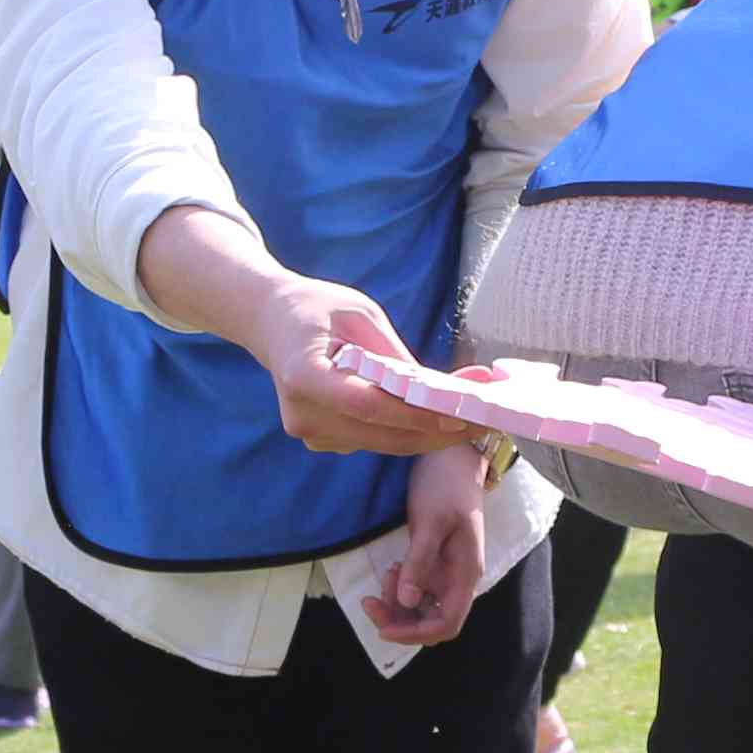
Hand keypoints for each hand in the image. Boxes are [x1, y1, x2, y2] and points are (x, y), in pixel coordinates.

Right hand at [239, 276, 478, 456]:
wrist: (269, 323)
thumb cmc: (316, 308)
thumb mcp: (359, 313)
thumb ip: (393, 354)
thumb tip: (438, 387)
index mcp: (304, 376)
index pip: (368, 406)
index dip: (417, 415)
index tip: (459, 414)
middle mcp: (303, 414)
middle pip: (382, 435)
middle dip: (436, 431)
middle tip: (484, 421)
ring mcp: (310, 433)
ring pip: (383, 444)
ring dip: (428, 433)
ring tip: (470, 417)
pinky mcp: (321, 440)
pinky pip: (373, 440)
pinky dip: (406, 431)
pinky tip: (435, 417)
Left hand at [361, 447, 491, 646]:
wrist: (452, 457)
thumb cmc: (445, 486)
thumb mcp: (430, 522)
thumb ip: (420, 562)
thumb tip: (407, 602)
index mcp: (465, 574)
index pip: (447, 623)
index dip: (415, 634)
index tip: (383, 628)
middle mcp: (458, 579)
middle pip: (432, 620)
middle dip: (400, 620)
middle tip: (370, 601)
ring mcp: (447, 571)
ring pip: (422, 606)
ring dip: (398, 603)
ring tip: (385, 575)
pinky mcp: (435, 561)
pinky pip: (418, 588)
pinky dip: (402, 587)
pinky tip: (393, 569)